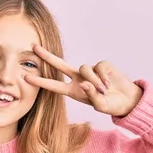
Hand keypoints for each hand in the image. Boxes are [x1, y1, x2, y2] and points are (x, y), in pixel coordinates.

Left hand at [24, 45, 142, 116]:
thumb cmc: (111, 105)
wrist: (127, 99)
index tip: (26, 78)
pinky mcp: (101, 65)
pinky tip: (109, 83)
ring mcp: (89, 71)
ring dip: (94, 80)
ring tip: (104, 90)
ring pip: (84, 68)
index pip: (53, 85)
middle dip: (47, 56)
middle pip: (59, 65)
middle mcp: (79, 79)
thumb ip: (91, 95)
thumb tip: (85, 83)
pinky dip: (103, 77)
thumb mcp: (100, 105)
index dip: (40, 81)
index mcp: (73, 91)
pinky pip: (98, 67)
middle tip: (33, 47)